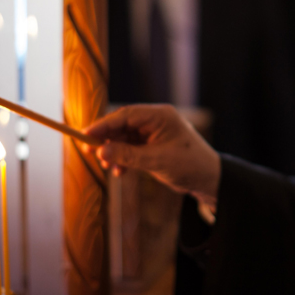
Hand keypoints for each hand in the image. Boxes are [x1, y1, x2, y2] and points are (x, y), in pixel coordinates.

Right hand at [85, 104, 220, 207]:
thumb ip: (128, 155)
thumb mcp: (157, 160)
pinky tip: (119, 172)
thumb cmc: (189, 165)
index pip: (126, 115)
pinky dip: (124, 159)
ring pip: (125, 138)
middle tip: (89, 151)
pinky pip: (132, 149)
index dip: (104, 125)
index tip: (86, 134)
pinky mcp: (153, 146)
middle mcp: (156, 121)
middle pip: (123, 125)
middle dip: (107, 139)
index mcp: (160, 116)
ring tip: (107, 166)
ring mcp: (154, 133)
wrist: (209, 179)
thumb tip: (101, 151)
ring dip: (114, 152)